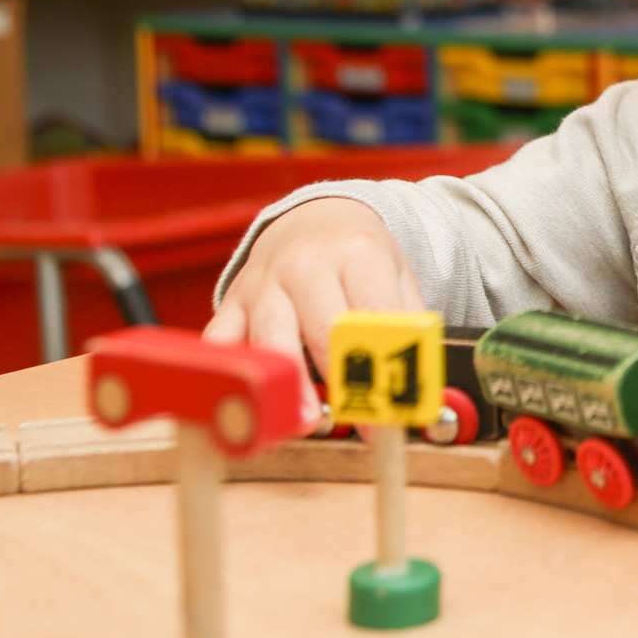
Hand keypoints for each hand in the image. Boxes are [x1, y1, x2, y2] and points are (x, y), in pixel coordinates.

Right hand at [202, 197, 423, 414]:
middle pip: (322, 329)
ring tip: (307, 421)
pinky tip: (248, 399)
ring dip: (290, 385)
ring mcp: (263, 282)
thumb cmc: (359, 257)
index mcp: (357, 252)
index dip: (384, 364)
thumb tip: (416, 383)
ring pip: (271, 338)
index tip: (391, 406)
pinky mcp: (233, 302)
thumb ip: (409, 325)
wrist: (314, 217)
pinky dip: (231, 371)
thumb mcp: (397, 275)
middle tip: (357, 420)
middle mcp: (305, 264)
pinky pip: (222, 340)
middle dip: (340, 380)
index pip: (372, 314)